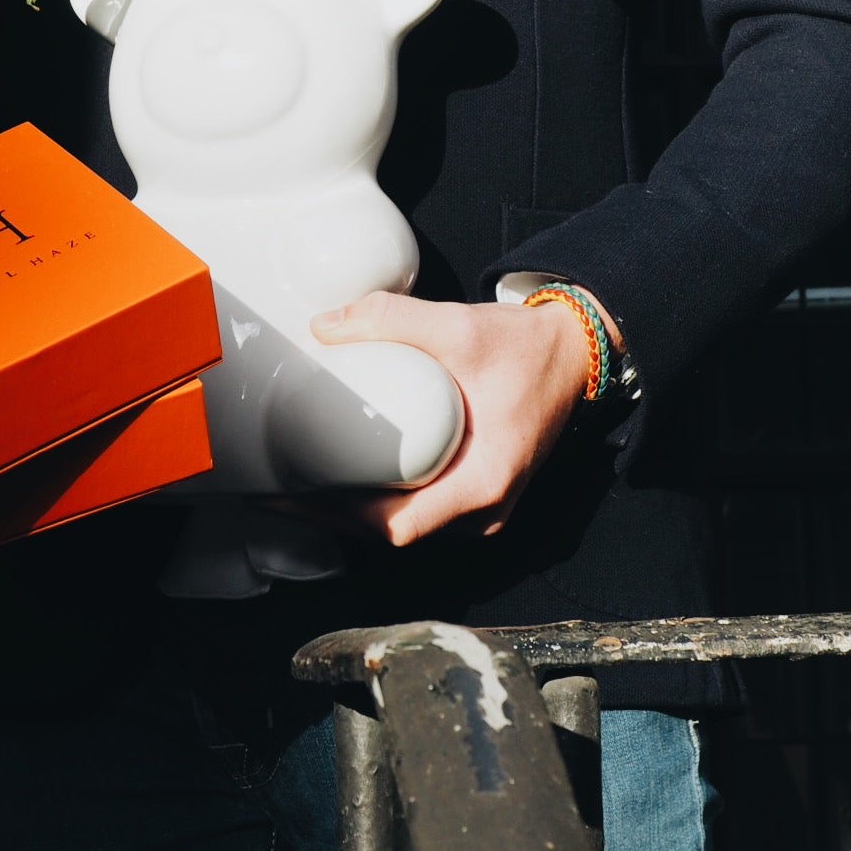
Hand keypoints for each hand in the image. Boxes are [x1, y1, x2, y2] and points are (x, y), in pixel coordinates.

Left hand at [306, 291, 594, 545]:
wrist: (574, 353)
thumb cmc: (526, 349)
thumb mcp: (460, 326)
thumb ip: (393, 318)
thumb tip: (323, 326)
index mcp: (483, 484)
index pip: (398, 526)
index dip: (338, 515)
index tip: (292, 494)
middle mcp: (484, 510)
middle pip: (392, 531)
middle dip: (330, 514)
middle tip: (277, 487)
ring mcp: (481, 507)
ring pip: (403, 524)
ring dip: (351, 510)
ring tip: (299, 482)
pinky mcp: (474, 493)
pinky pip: (418, 508)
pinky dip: (377, 499)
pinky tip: (341, 476)